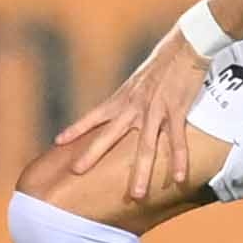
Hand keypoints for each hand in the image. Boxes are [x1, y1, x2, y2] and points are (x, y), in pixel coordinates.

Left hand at [56, 30, 212, 200]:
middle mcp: (133, 107)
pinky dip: (179, 160)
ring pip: (145, 147)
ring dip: (141, 173)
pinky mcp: (176, 111)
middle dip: (92, 154)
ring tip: (137, 195)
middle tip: (77, 172)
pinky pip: (177, 141)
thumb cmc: (161, 64)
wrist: (184, 47)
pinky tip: (178, 178)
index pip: (93, 116)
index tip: (57, 142)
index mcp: (122, 99)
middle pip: (109, 136)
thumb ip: (127, 100)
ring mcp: (154, 110)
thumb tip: (119, 112)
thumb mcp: (136, 82)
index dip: (75, 129)